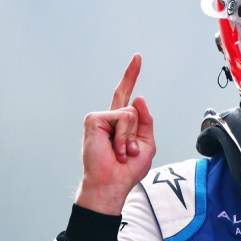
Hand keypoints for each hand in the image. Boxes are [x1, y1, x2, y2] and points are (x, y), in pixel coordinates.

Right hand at [75, 54, 155, 214]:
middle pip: (127, 100)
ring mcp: (100, 118)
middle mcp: (109, 118)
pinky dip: (123, 136)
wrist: (112, 183)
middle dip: (133, 105)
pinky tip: (115, 149)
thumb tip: (138, 97)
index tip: (137, 57)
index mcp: (121, 123)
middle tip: (125, 152)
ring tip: (121, 152)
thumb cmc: (127, 169)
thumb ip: (145, 121)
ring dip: (131, 137)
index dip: (130, 76)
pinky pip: (122, 118)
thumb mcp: (146, 144)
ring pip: (130, 114)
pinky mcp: (93, 120)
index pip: (126, 96)